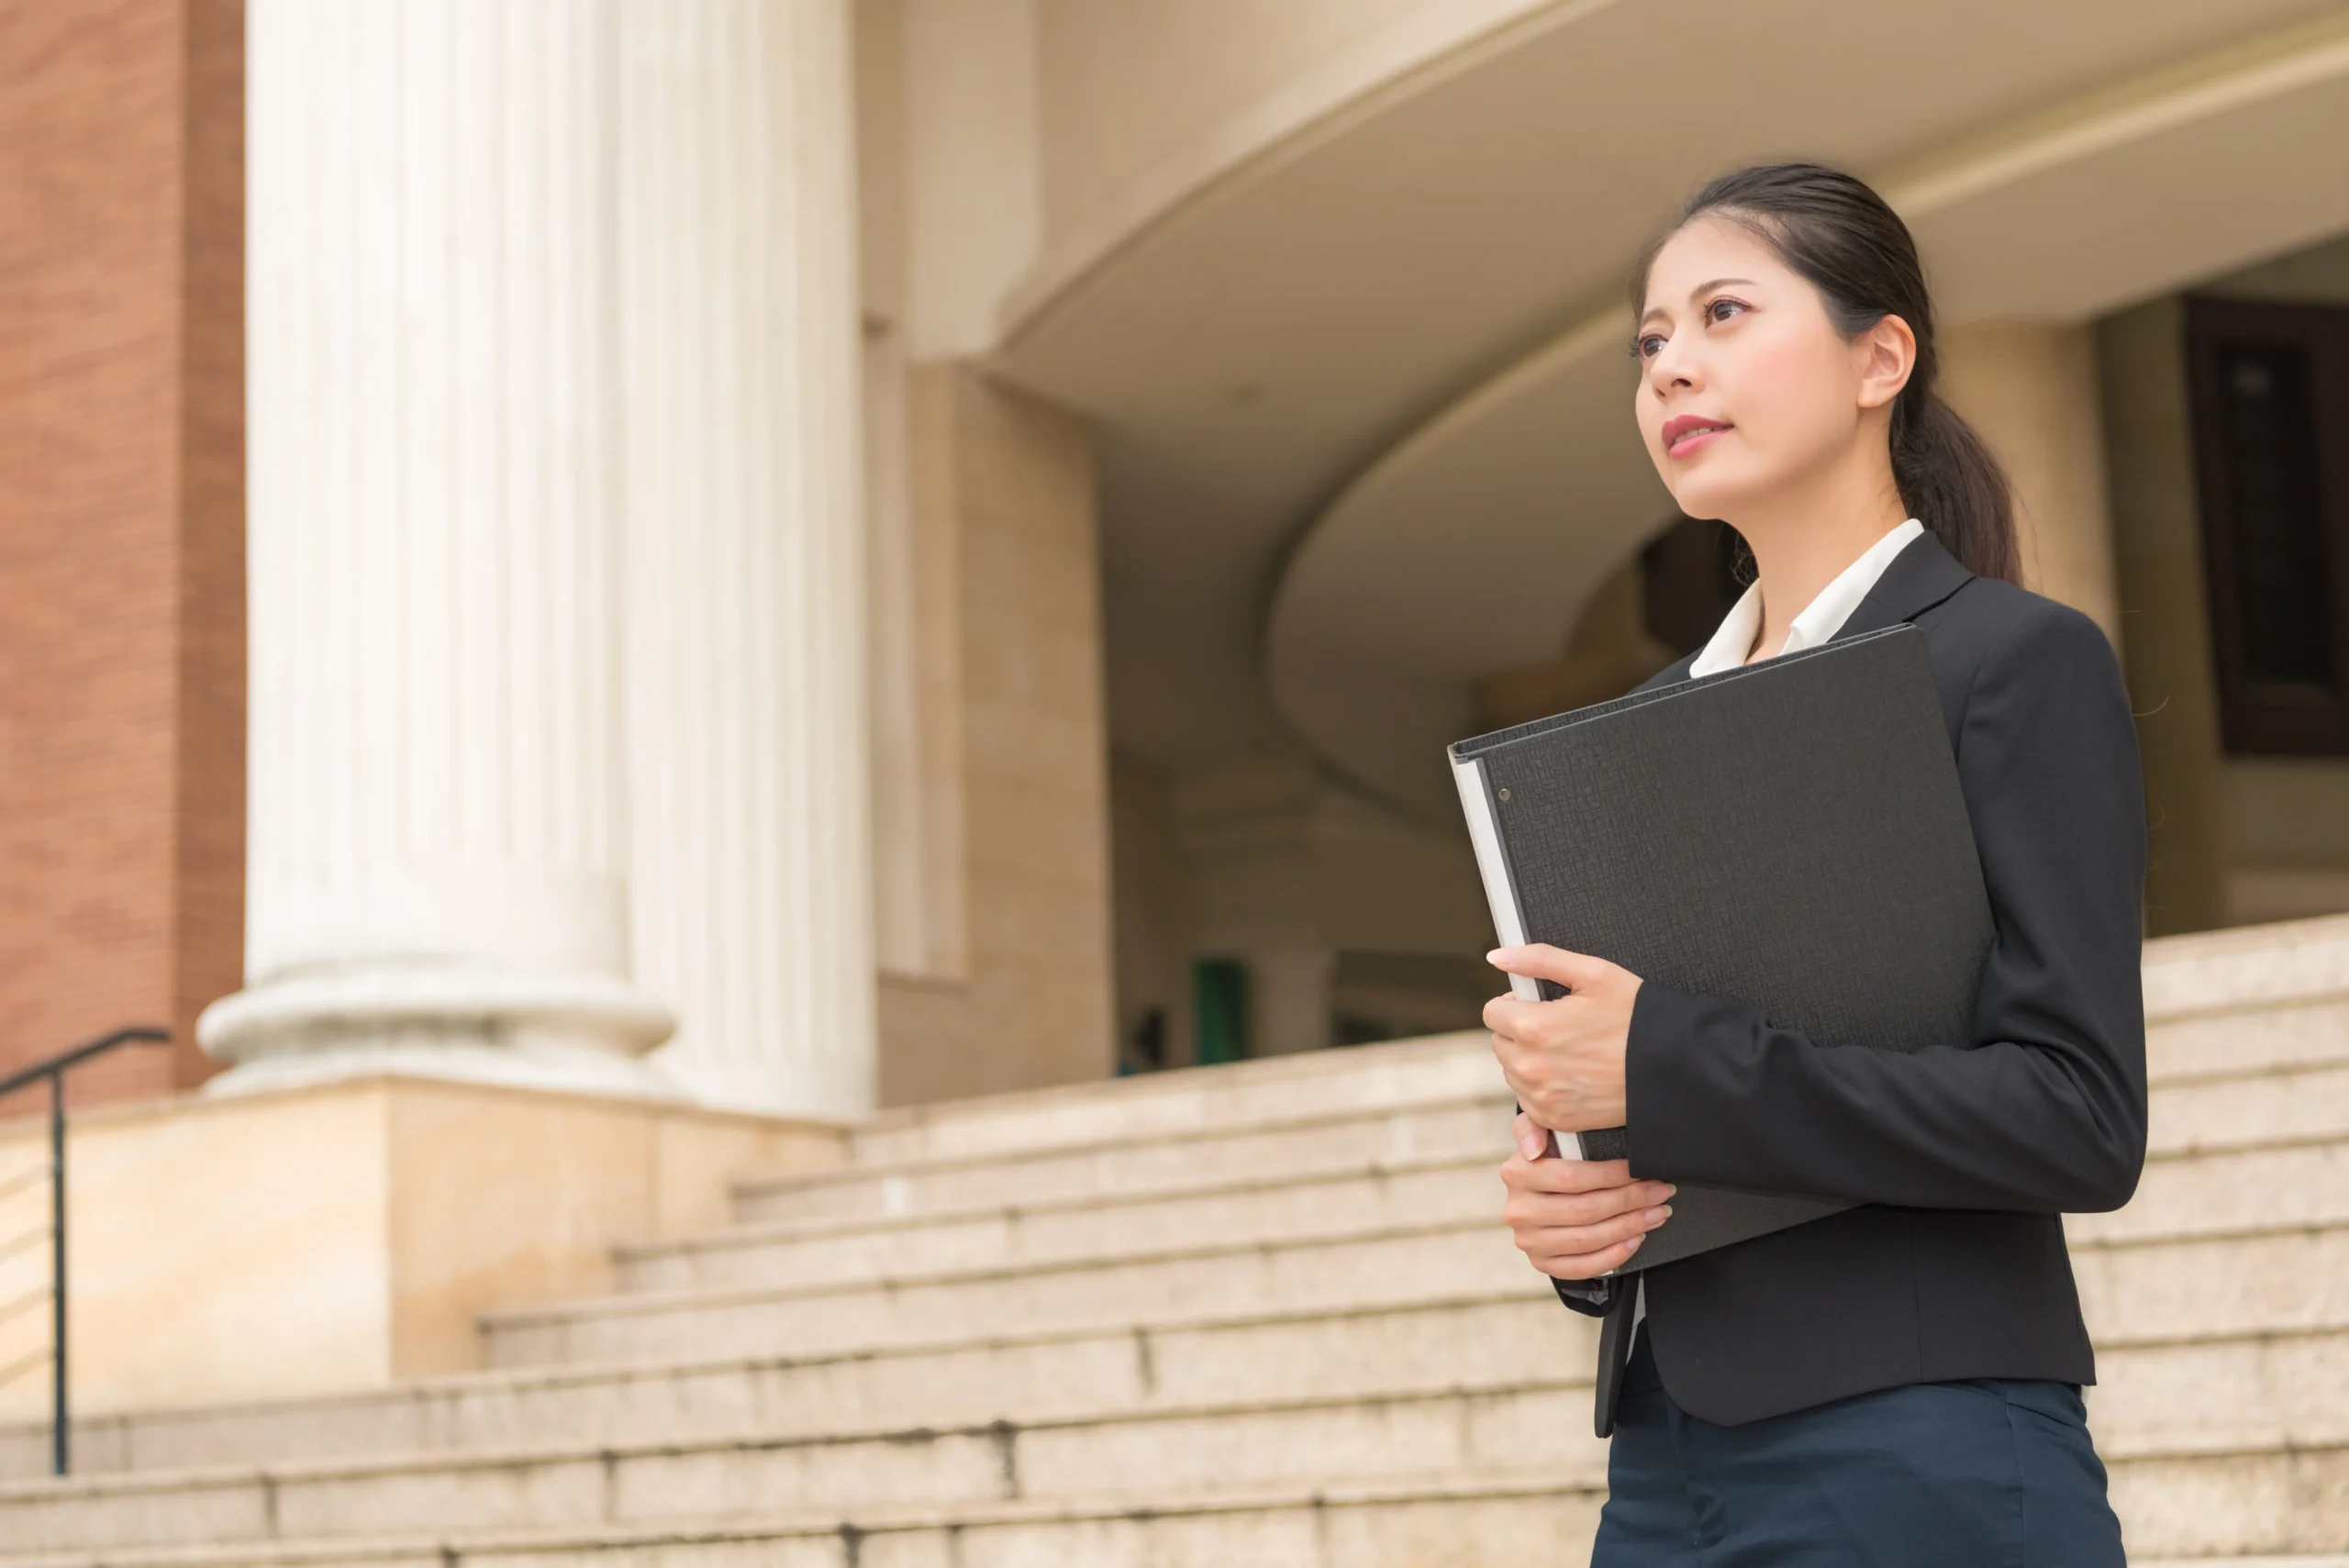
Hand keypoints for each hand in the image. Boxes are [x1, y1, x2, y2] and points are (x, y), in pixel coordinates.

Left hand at [1483, 943, 1641, 1131]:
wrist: (1672, 1067)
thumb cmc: (1637, 1017)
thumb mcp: (1593, 973)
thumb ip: (1538, 959)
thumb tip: (1497, 956)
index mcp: (1533, 1027)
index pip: (1492, 1012)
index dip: (1516, 1004)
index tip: (1540, 1006)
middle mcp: (1530, 1066)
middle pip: (1500, 1042)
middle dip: (1521, 1032)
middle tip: (1561, 1028)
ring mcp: (1541, 1096)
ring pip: (1513, 1071)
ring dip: (1530, 1060)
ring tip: (1570, 1052)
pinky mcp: (1554, 1119)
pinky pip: (1528, 1100)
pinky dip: (1542, 1088)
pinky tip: (1573, 1075)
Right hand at [1501, 1111, 1674, 1279]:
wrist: (1539, 1191)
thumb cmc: (1551, 1159)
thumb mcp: (1542, 1132)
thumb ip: (1535, 1126)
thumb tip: (1533, 1148)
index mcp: (1517, 1174)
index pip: (1572, 1177)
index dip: (1613, 1176)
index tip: (1642, 1171)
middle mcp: (1519, 1210)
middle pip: (1584, 1210)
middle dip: (1630, 1201)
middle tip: (1660, 1192)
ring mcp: (1529, 1241)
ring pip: (1587, 1239)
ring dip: (1630, 1226)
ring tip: (1656, 1213)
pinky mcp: (1541, 1263)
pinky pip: (1583, 1267)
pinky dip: (1614, 1255)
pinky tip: (1635, 1239)